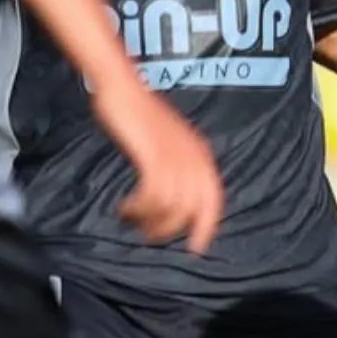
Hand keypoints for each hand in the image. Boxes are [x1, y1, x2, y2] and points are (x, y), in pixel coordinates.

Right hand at [91, 78, 225, 254]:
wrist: (123, 88)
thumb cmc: (139, 114)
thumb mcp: (166, 143)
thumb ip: (175, 165)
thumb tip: (174, 197)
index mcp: (200, 155)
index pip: (214, 198)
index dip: (207, 226)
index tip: (195, 249)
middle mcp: (193, 156)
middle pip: (194, 208)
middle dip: (170, 229)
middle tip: (147, 234)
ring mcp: (175, 155)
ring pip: (172, 206)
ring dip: (150, 220)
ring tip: (131, 217)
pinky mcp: (153, 154)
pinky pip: (154, 195)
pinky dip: (139, 208)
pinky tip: (125, 207)